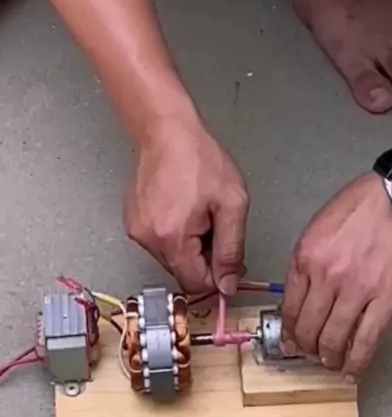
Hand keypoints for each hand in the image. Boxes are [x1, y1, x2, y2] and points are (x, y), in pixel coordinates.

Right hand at [124, 114, 248, 293]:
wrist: (167, 131)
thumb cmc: (198, 159)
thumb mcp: (232, 205)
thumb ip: (231, 250)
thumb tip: (227, 285)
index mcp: (172, 238)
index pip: (196, 284)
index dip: (218, 277)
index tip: (230, 263)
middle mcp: (148, 239)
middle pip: (183, 273)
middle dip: (204, 259)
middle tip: (216, 226)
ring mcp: (137, 231)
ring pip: (173, 260)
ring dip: (191, 247)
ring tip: (198, 213)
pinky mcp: (134, 223)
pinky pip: (161, 244)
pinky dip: (177, 236)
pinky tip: (184, 210)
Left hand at [282, 173, 391, 381]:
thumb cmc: (363, 206)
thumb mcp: (318, 228)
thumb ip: (307, 262)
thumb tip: (300, 296)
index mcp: (306, 258)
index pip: (289, 307)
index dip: (288, 331)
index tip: (289, 341)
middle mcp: (327, 276)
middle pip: (307, 327)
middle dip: (305, 348)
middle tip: (308, 355)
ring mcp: (357, 289)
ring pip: (333, 338)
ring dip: (328, 357)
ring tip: (329, 363)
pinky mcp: (386, 299)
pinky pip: (367, 339)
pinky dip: (357, 361)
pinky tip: (351, 370)